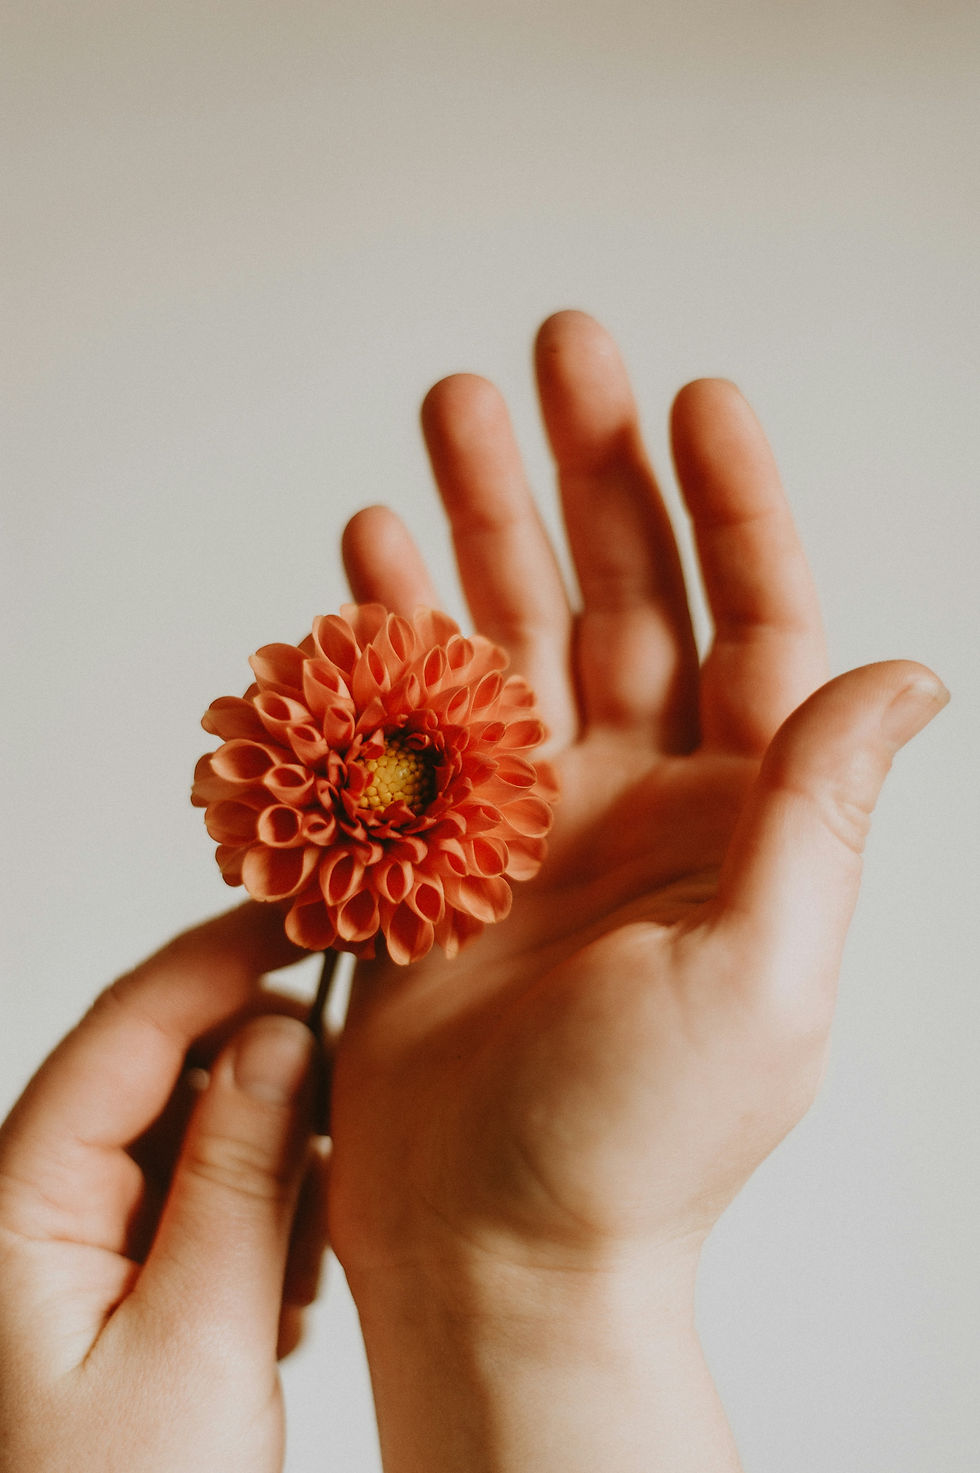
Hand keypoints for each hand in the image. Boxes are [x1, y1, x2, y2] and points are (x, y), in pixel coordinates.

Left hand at [0, 906, 326, 1472]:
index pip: (128, 1027)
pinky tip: (274, 1305)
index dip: (222, 956)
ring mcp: (73, 1243)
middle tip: (346, 1115)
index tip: (313, 917)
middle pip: (162, 1069)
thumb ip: (240, 1171)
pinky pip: (194, 1197)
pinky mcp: (113, 1280)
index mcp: (18, 1205)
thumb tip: (282, 1033)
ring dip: (263, 1168)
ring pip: (188, 1133)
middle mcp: (35, 1205)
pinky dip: (253, 1222)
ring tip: (291, 1275)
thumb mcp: (199, 1342)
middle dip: (260, 1079)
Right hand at [328, 311, 947, 1468]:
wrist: (497, 1244)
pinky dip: (392, 633)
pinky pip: (415, 713)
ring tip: (444, 413)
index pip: (753, 622)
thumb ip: (819, 812)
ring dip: (479, 523)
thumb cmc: (641, 1141)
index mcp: (739, 814)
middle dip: (588, 472)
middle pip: (621, 595)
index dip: (732, 506)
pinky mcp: (438, 849)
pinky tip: (371, 554)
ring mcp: (533, 815)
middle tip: (553, 350)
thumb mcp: (767, 972)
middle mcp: (642, 795)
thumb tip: (906, 672)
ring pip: (509, 633)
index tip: (697, 397)